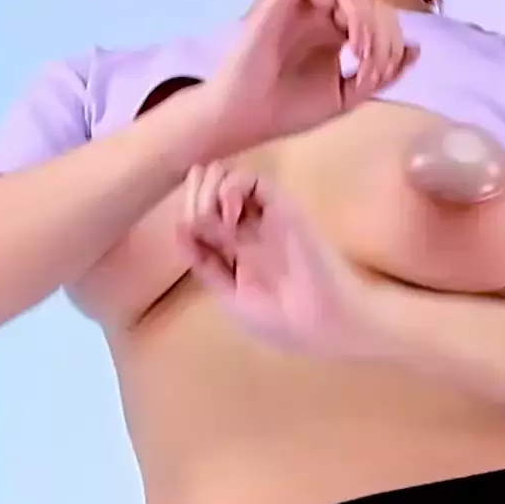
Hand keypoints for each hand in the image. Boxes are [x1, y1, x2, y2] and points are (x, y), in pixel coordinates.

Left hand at [175, 162, 381, 360]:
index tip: (183, 225)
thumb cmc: (281, 321)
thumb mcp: (231, 297)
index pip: (204, 220)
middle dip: (196, 194)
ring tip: (213, 216)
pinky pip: (256, 181)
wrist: (323, 323)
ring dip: (212, 189)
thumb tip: (180, 229)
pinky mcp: (284, 207)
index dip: (188, 212)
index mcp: (236, 254)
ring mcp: (266, 217)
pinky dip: (235, 186)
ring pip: (232, 181)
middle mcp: (250, 231)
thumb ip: (206, 264)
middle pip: (213, 195)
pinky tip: (231, 212)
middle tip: (195, 209)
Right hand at [195, 0, 416, 161]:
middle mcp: (321, 11)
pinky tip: (348, 12)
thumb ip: (381, 72)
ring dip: (363, 11)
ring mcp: (302, 1)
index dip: (390, 43)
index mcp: (335, 32)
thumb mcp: (347, 94)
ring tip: (357, 47)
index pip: (379, 17)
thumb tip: (417, 48)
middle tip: (367, 65)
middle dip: (381, 33)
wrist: (247, 118)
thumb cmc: (288, 110)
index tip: (375, 77)